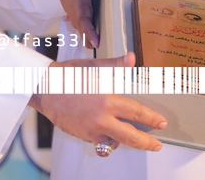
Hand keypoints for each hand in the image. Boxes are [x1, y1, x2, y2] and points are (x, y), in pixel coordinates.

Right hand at [28, 53, 165, 151]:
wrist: (44, 88)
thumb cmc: (67, 76)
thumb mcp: (93, 66)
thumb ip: (115, 65)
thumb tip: (131, 58)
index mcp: (107, 101)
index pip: (137, 113)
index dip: (152, 119)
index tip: (161, 123)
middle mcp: (101, 119)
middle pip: (131, 137)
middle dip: (147, 143)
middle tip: (157, 146)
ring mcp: (91, 130)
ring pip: (115, 142)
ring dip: (126, 141)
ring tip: (134, 139)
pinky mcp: (82, 135)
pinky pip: (100, 141)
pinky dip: (107, 138)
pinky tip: (108, 131)